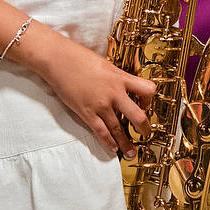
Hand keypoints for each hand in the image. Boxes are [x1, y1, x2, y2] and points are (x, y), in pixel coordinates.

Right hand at [29, 28, 155, 156]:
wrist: (59, 60)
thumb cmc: (80, 58)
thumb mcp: (106, 64)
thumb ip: (117, 77)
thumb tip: (126, 85)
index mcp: (120, 78)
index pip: (147, 90)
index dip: (149, 99)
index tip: (146, 105)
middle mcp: (113, 93)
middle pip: (137, 116)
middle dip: (144, 128)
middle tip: (145, 133)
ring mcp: (100, 105)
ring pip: (118, 129)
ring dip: (126, 142)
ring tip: (131, 151)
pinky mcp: (86, 113)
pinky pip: (100, 132)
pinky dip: (108, 142)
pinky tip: (112, 148)